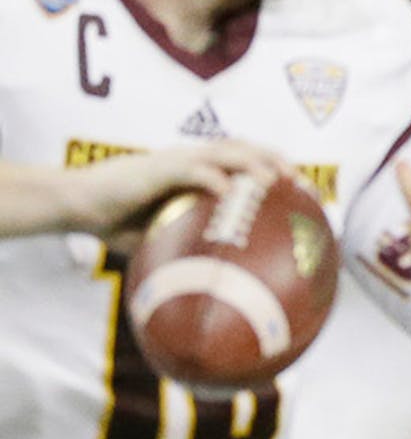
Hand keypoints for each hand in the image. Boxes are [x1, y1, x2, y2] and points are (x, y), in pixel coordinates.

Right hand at [65, 139, 289, 240]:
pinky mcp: (159, 168)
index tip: (304, 194)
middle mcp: (194, 160)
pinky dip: (216, 179)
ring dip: (255, 163)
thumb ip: (187, 249)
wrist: (77, 203)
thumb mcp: (161, 238)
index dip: (277, 173)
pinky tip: (232, 193)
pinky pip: (194, 170)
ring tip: (277, 180)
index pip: (246, 164)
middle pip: (247, 150)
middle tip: (304, 186)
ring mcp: (178, 161)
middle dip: (278, 162)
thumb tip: (215, 289)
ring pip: (227, 152)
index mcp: (199, 172)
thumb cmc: (118, 221)